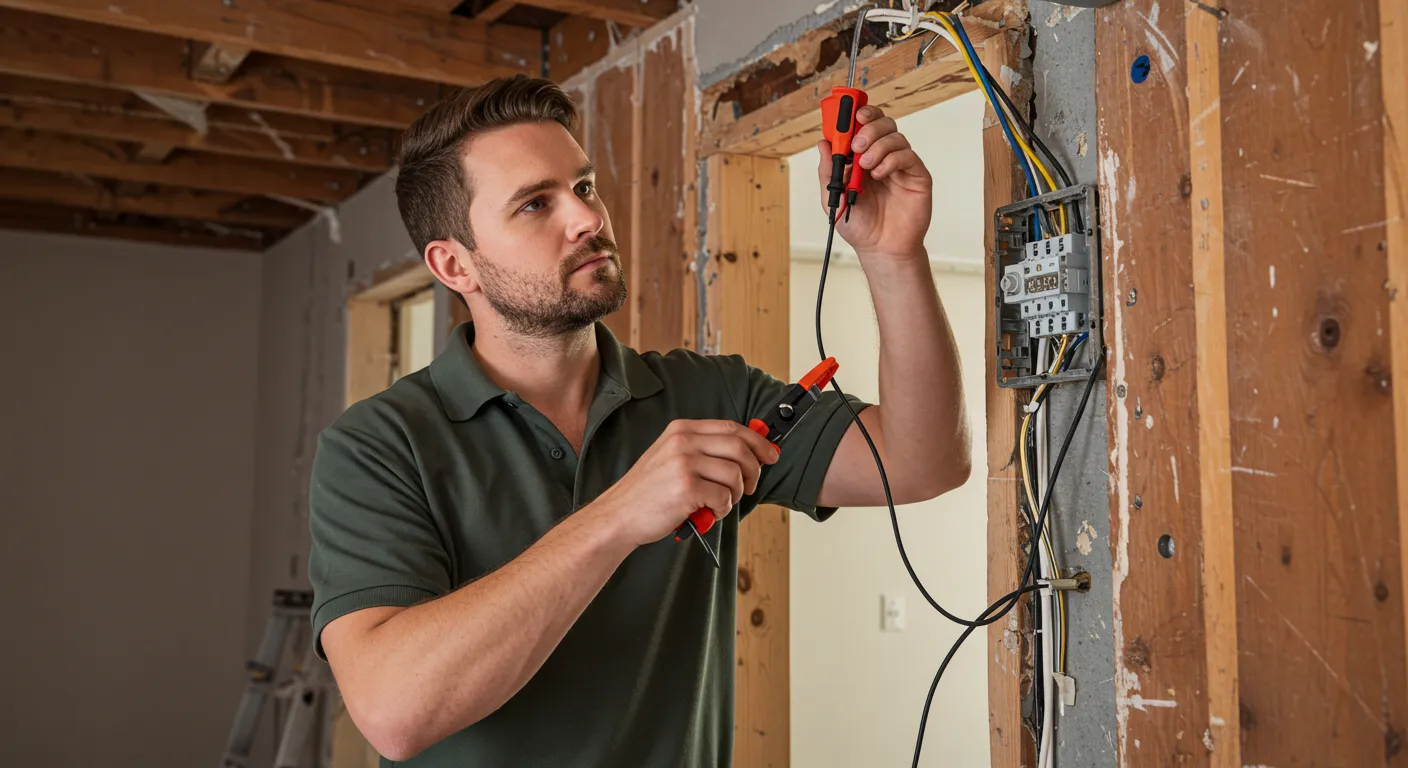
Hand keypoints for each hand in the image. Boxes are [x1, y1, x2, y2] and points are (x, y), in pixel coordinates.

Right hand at [591, 419, 779, 546]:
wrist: (619, 515)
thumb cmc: (648, 492)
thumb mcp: (671, 457)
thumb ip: (704, 450)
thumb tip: (748, 452)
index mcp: (682, 429)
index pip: (732, 428)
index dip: (757, 441)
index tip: (770, 455)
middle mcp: (683, 441)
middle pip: (739, 447)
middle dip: (754, 469)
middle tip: (750, 487)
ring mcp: (684, 463)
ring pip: (735, 474)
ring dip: (736, 494)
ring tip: (720, 503)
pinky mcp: (686, 488)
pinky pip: (724, 497)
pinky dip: (722, 509)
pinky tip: (708, 513)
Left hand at [815, 105, 933, 262]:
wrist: (880, 249)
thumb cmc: (858, 225)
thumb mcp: (833, 197)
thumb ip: (827, 170)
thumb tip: (823, 143)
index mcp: (861, 158)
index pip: (863, 126)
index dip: (858, 115)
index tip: (849, 115)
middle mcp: (882, 156)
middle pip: (882, 123)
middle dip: (868, 128)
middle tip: (857, 145)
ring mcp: (900, 165)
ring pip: (895, 136)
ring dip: (878, 146)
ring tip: (866, 167)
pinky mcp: (916, 176)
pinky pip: (907, 155)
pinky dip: (891, 159)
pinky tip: (880, 173)